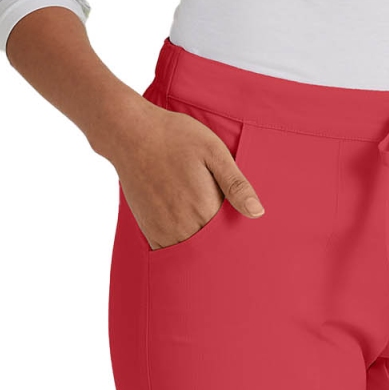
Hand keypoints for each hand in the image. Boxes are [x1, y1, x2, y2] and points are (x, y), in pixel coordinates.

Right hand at [106, 99, 264, 249]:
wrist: (131, 133)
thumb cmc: (175, 137)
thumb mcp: (214, 152)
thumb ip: (236, 184)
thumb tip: (258, 212)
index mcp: (206, 209)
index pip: (232, 239)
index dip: (241, 240)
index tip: (250, 242)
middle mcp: (186, 226)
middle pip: (213, 251)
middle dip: (225, 250)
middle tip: (231, 244)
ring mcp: (166, 232)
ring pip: (193, 256)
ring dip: (203, 254)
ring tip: (213, 246)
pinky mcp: (151, 232)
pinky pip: (171, 254)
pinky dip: (183, 253)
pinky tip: (191, 242)